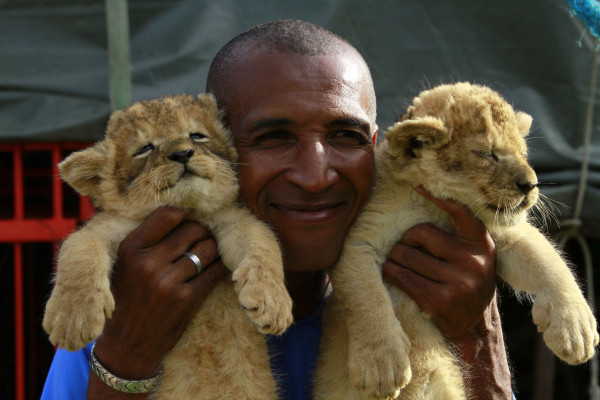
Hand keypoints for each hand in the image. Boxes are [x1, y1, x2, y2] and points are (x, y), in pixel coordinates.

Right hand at [88, 207, 226, 397]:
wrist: (127, 344)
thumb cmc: (128, 297)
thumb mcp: (124, 264)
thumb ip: (146, 239)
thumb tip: (181, 211)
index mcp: (130, 249)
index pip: (167, 215)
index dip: (184, 212)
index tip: (190, 215)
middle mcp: (148, 263)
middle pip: (192, 230)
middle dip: (202, 231)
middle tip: (202, 237)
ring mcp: (168, 283)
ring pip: (206, 250)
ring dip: (212, 249)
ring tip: (207, 252)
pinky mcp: (187, 300)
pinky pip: (214, 272)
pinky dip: (217, 267)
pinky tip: (213, 267)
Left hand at [382, 186, 496, 339]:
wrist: (475, 326)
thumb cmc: (468, 281)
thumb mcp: (475, 255)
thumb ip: (459, 234)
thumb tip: (425, 201)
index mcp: (482, 244)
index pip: (459, 212)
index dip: (438, 197)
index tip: (418, 185)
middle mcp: (472, 261)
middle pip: (420, 234)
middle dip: (404, 240)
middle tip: (401, 246)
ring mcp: (457, 282)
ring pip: (407, 257)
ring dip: (393, 257)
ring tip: (393, 260)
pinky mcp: (439, 300)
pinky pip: (403, 278)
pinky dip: (391, 273)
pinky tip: (390, 272)